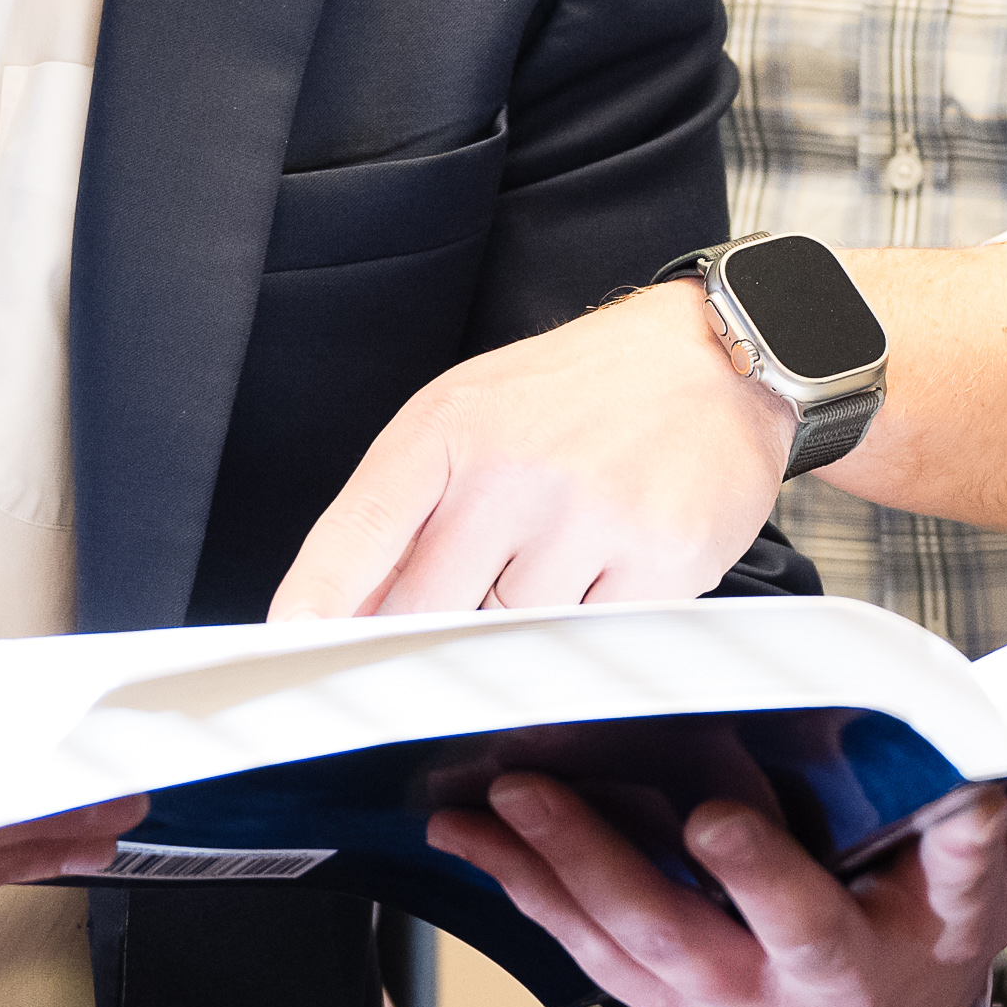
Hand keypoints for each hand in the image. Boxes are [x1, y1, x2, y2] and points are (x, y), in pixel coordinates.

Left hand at [272, 285, 793, 619]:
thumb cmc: (578, 394)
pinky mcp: (661, 562)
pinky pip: (593, 640)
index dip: (318, 603)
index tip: (288, 648)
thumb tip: (335, 616)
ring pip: (512, 633)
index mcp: (453, 426)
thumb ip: (401, 509)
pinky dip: (595, 618)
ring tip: (565, 545)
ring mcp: (591, 517)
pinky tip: (614, 558)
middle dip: (435, 621)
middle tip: (479, 582)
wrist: (717, 358)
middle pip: (429, 611)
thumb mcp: (471, 416)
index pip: (361, 533)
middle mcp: (517, 468)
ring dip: (524, 615)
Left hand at [422, 719, 1006, 1006]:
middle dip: (737, 872)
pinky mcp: (656, 998)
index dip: (972, 847)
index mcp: (924, 935)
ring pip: (652, 937)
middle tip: (696, 808)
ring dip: (580, 869)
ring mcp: (730, 997)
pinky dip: (523, 891)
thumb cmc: (928, 935)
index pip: (964, 883)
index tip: (978, 803)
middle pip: (782, 926)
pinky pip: (582, 948)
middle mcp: (826, 976)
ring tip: (519, 796)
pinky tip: (472, 835)